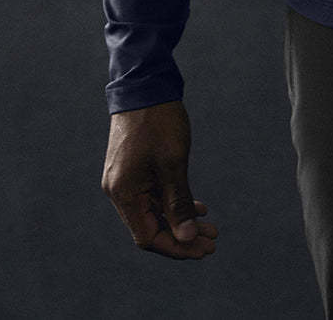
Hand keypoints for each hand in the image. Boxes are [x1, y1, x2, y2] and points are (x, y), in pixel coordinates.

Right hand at [101, 99, 217, 259]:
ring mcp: (126, 179)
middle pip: (151, 226)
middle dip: (183, 236)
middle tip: (212, 242)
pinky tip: (197, 206)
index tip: (202, 248)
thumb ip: (179, 202)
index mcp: (124, 193)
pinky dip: (174, 202)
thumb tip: (187, 237)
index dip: (176, 246)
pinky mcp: (134, 168)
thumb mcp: (173, 163)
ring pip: (155, 211)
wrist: (144, 84)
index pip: (148, 237)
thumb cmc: (158, 122)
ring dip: (182, 220)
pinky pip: (154, 195)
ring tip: (210, 226)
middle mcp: (120, 191)